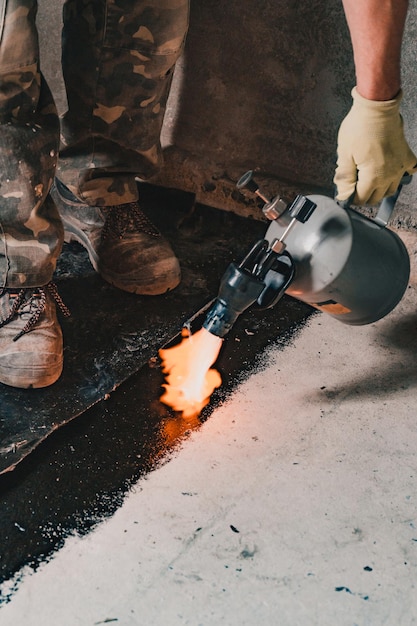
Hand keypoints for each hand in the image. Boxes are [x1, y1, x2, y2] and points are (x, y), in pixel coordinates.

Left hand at [334, 87, 416, 204]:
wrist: (377, 107)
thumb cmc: (359, 127)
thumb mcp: (344, 154)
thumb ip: (344, 177)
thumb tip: (343, 194)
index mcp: (373, 176)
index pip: (361, 198)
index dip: (351, 198)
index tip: (345, 192)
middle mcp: (389, 174)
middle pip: (376, 197)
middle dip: (364, 195)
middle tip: (354, 186)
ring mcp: (400, 166)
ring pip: (391, 189)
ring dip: (380, 189)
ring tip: (369, 181)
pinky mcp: (406, 156)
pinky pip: (409, 171)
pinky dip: (401, 175)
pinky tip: (391, 172)